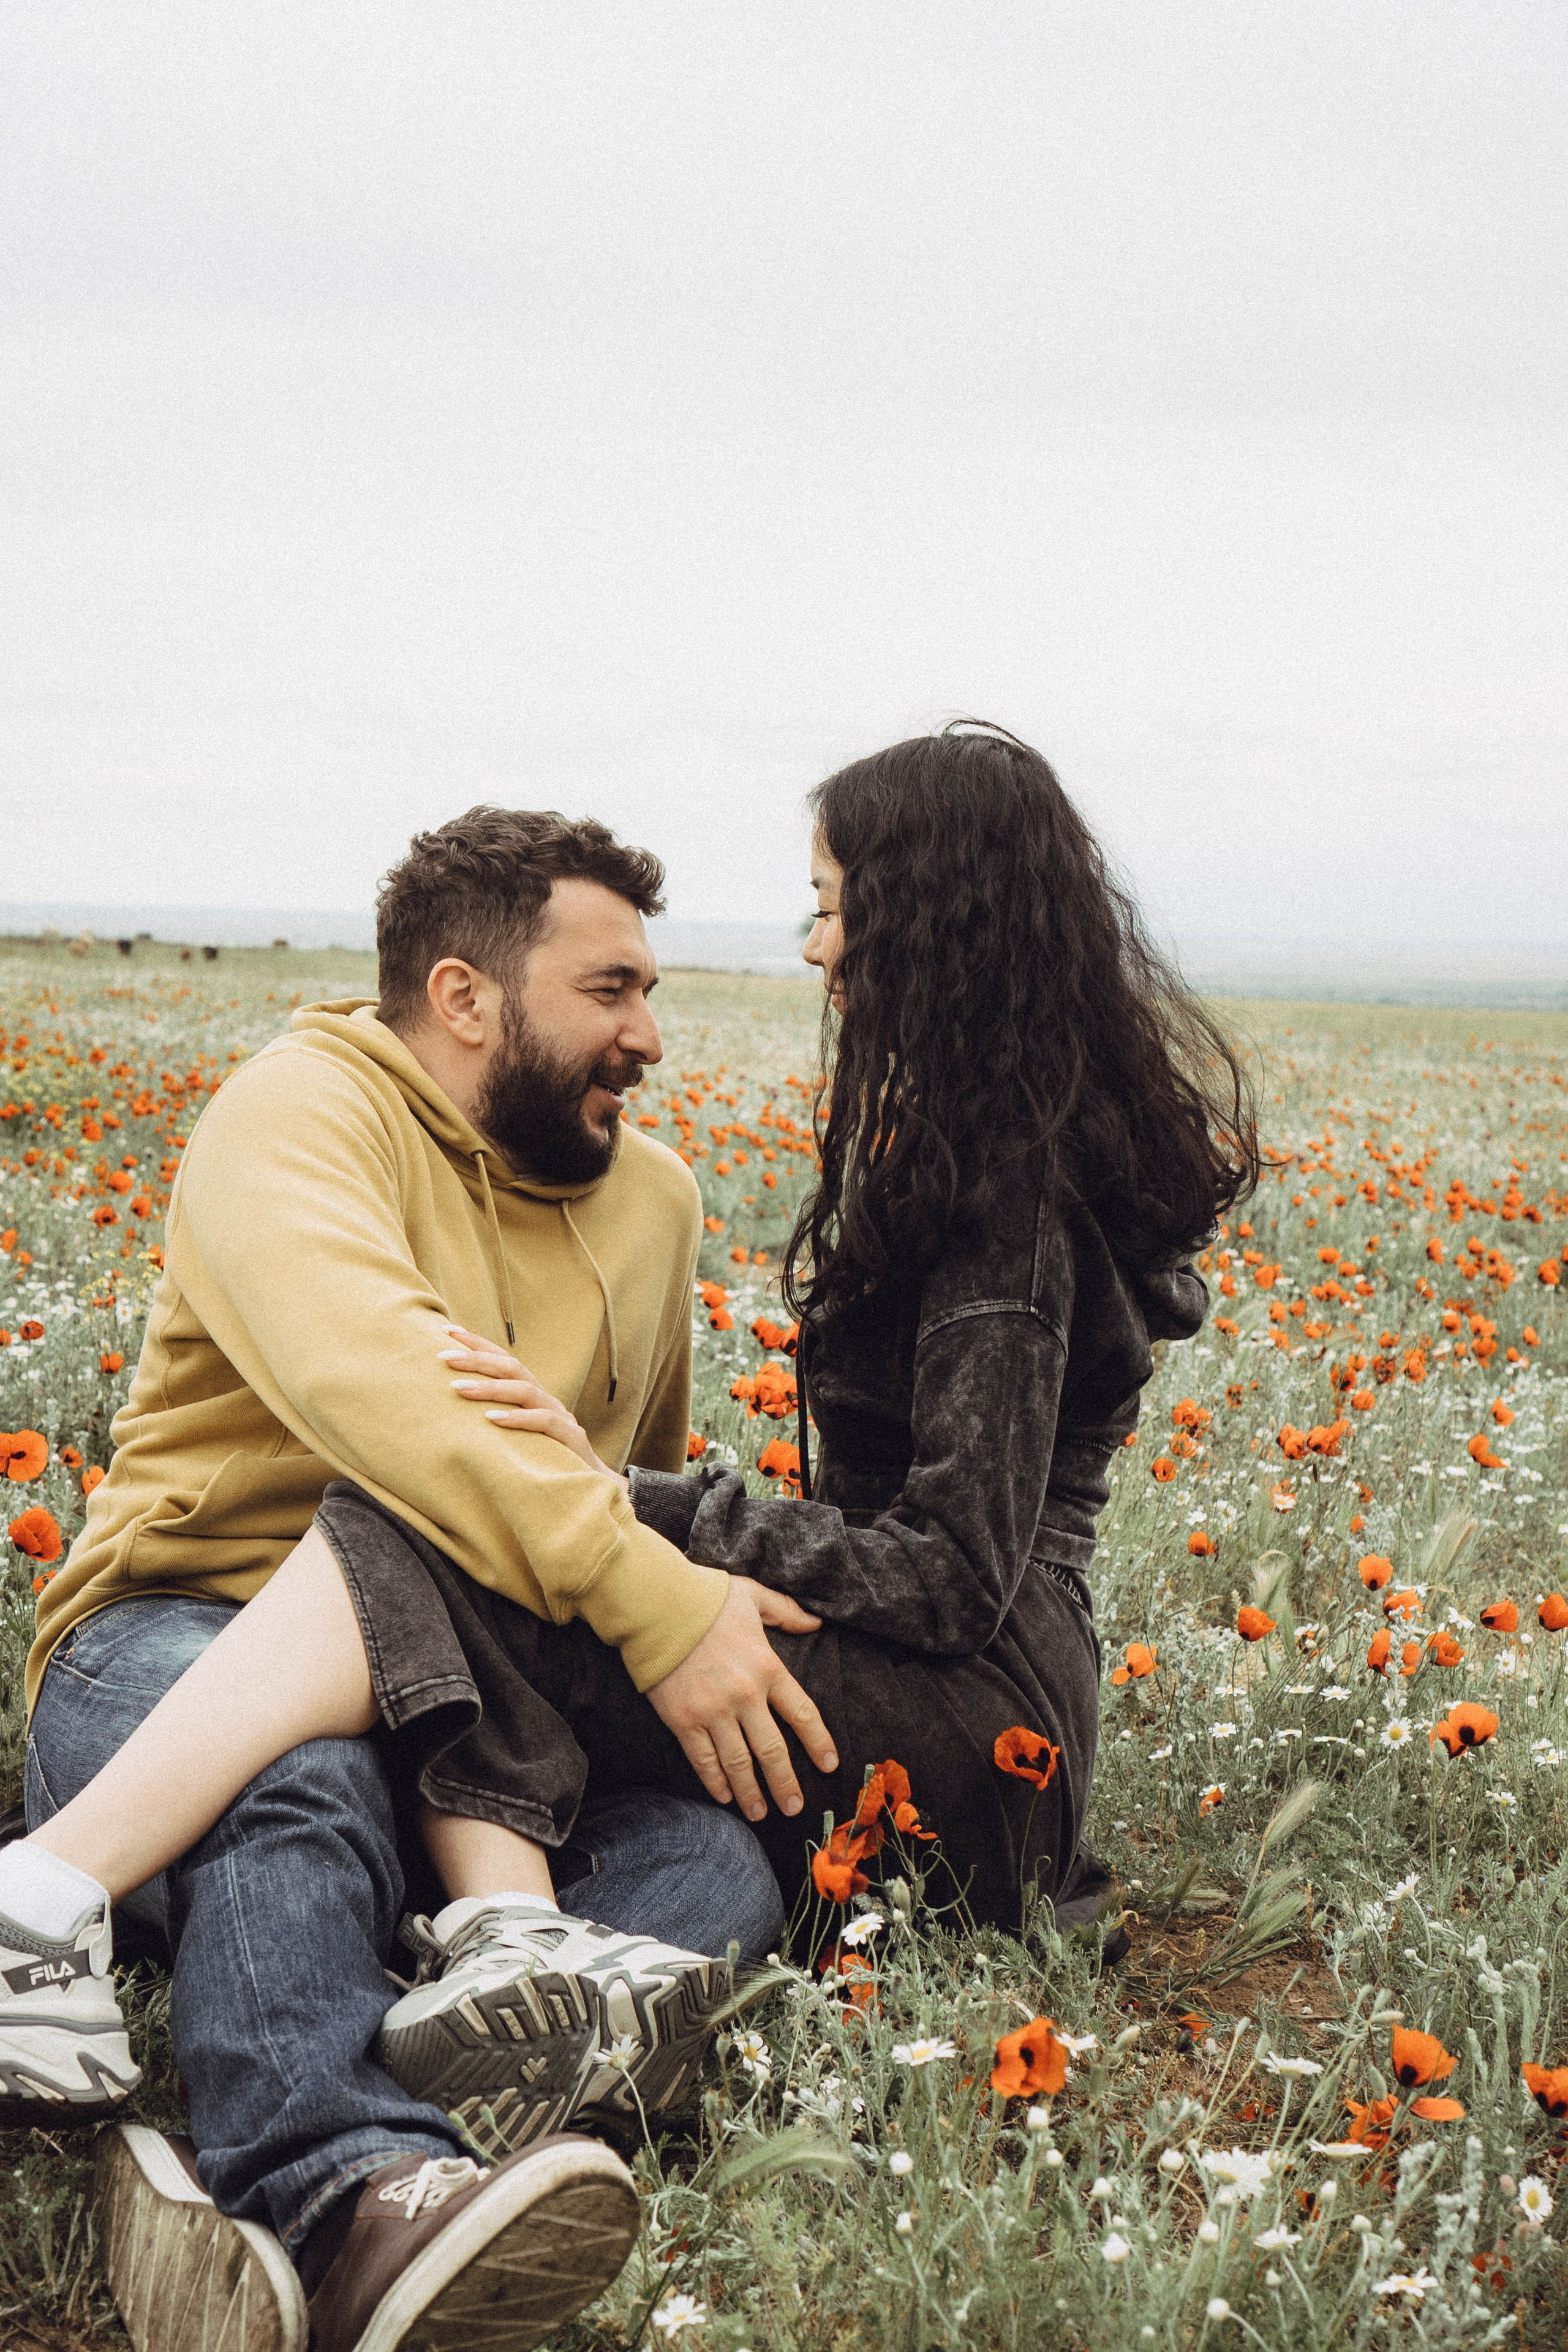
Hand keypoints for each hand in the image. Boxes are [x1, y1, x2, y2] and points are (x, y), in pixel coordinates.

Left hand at [439, 1325, 622, 1485]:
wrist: (590, 1486)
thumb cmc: (544, 1460)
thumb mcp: (515, 1435)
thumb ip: (493, 1418)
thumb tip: (451, 1407)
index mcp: (531, 1395)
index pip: (503, 1360)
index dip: (477, 1343)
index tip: (446, 1330)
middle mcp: (545, 1398)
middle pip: (512, 1367)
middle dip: (476, 1359)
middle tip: (442, 1357)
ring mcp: (560, 1416)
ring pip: (525, 1391)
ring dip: (490, 1388)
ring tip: (459, 1388)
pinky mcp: (570, 1438)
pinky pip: (544, 1421)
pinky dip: (517, 1419)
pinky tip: (492, 1420)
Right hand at [646, 1577, 837, 1821]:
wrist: (656, 1605)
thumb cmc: (707, 1598)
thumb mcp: (754, 1597)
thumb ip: (787, 1612)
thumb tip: (816, 1622)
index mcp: (768, 1667)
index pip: (803, 1714)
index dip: (818, 1742)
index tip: (829, 1765)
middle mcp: (746, 1695)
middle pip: (773, 1750)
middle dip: (786, 1783)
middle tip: (794, 1807)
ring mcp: (713, 1711)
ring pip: (739, 1763)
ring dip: (751, 1792)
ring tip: (760, 1813)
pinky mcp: (683, 1720)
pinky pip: (703, 1759)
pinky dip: (715, 1781)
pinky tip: (724, 1796)